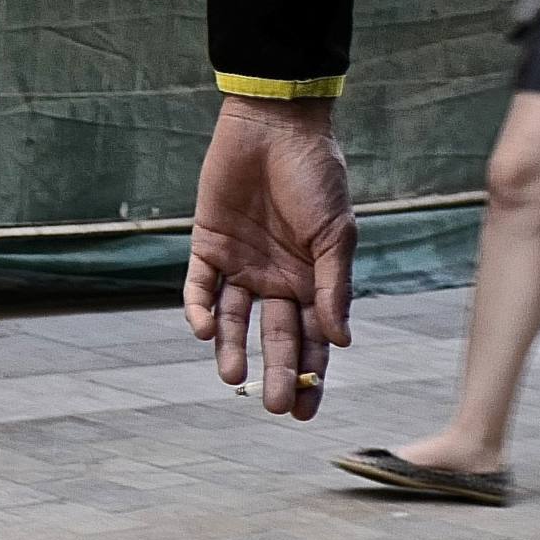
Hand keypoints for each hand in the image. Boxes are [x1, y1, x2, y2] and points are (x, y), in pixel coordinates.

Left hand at [185, 97, 356, 419]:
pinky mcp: (207, 245)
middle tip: (275, 405)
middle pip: (275, 336)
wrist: (275, 128)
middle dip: (276, 371)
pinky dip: (199, 308)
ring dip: (231, 347)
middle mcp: (276, 279)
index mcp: (314, 280)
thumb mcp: (334, 233)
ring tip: (231, 377)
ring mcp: (240, 264)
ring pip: (232, 319)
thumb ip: (334, 285)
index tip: (305, 411)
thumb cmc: (316, 176)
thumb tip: (340, 340)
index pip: (314, 338)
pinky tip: (203, 330)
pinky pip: (199, 285)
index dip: (312, 375)